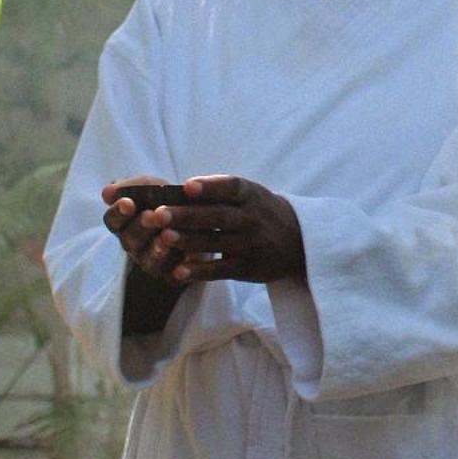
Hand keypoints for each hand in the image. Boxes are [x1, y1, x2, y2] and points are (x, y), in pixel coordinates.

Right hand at [102, 176, 186, 286]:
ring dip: (157, 248)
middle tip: (150, 216)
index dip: (119, 212)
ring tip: (165, 237)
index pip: (113, 220)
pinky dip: (178, 268)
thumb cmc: (169, 201)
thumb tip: (106, 193)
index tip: (129, 203)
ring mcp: (152, 262)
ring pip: (150, 259)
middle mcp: (134, 245)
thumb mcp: (154, 187)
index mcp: (125, 223)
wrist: (201, 223)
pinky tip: (186, 257)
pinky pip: (173, 275)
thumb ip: (133, 187)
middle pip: (131, 239)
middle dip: (140, 227)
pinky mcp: (173, 275)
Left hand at [120, 175, 304, 286]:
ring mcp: (250, 244)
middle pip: (217, 216)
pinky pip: (221, 270)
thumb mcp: (250, 195)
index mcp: (250, 195)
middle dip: (187, 215)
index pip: (230, 187)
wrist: (299, 241)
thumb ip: (219, 191)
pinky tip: (179, 271)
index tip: (186, 187)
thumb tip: (177, 191)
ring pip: (217, 243)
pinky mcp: (248, 268)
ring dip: (189, 241)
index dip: (209, 187)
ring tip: (163, 239)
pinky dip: (200, 271)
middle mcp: (252, 218)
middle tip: (158, 214)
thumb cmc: (260, 211)